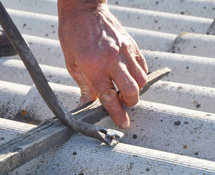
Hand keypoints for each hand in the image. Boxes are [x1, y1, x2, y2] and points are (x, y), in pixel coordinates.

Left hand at [58, 0, 147, 128]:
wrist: (84, 9)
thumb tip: (85, 105)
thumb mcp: (72, 63)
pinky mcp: (132, 45)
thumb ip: (83, 86)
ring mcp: (124, 52)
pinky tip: (128, 75)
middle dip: (129, 103)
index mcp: (93, 67)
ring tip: (124, 88)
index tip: (124, 123)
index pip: (109, 97)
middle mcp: (112, 60)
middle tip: (122, 103)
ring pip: (141, 80)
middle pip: (132, 91)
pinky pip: (142, 66)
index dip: (117, 113)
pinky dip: (138, 76)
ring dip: (135, 90)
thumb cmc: (73, 35)